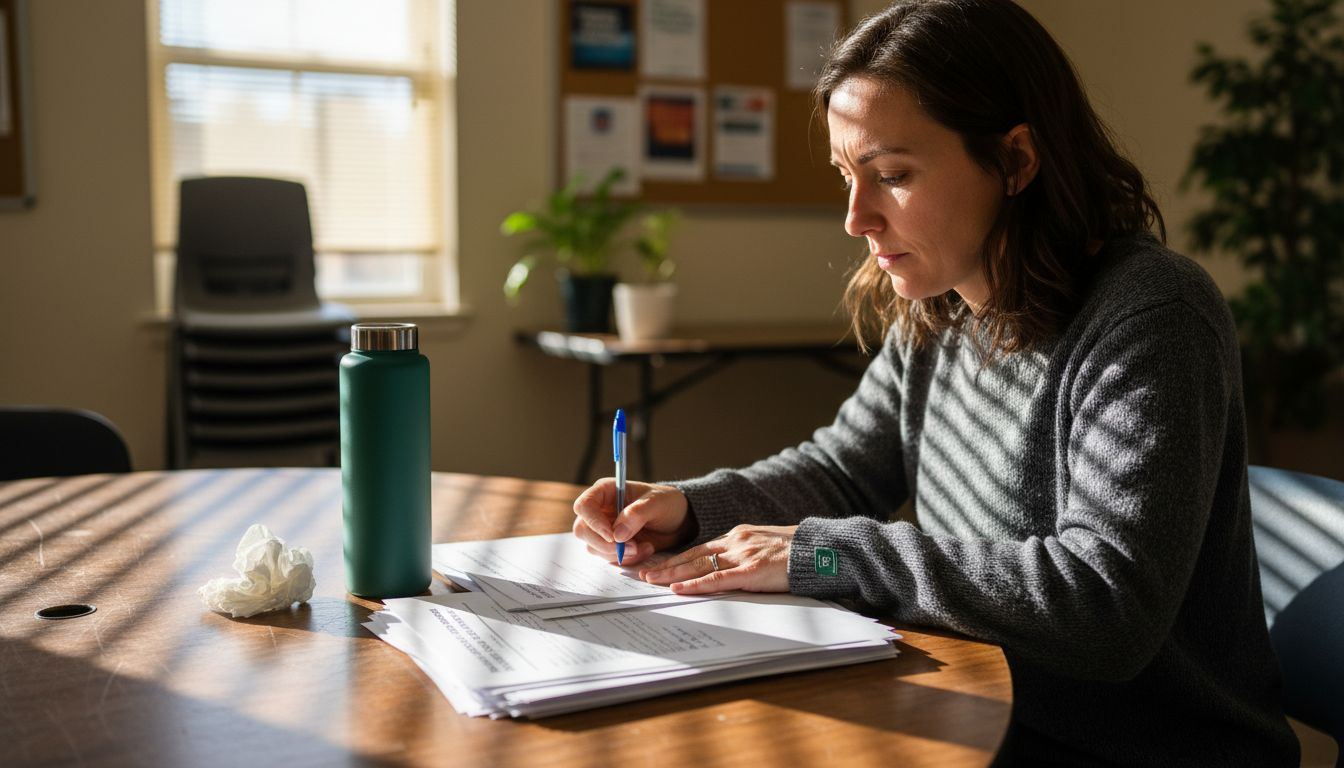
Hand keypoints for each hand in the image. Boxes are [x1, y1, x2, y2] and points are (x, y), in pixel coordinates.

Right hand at [572, 478, 695, 565]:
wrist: (678, 521)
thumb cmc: (666, 503)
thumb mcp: (657, 503)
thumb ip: (637, 514)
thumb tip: (617, 534)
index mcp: (605, 491)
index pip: (584, 506)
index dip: (593, 522)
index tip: (612, 536)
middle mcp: (599, 510)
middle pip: (583, 530)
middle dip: (606, 544)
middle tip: (632, 547)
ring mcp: (603, 529)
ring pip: (593, 547)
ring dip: (618, 553)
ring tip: (644, 547)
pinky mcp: (611, 545)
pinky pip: (608, 557)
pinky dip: (627, 559)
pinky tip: (645, 549)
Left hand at [640, 524, 794, 594]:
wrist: (821, 550)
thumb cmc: (797, 552)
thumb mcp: (765, 547)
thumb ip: (744, 555)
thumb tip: (728, 570)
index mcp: (738, 536)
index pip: (699, 548)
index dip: (677, 558)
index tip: (659, 564)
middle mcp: (735, 541)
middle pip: (692, 555)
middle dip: (666, 565)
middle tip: (643, 574)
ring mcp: (742, 555)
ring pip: (698, 565)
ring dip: (672, 574)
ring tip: (651, 581)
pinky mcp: (751, 571)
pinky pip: (717, 579)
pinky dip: (695, 585)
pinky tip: (678, 589)